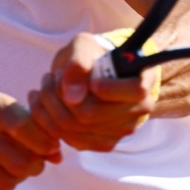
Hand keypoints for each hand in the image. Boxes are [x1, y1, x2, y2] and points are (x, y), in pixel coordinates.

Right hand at [0, 92, 61, 189]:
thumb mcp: (1, 112)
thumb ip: (32, 128)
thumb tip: (58, 155)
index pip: (26, 128)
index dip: (45, 144)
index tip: (49, 149)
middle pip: (21, 163)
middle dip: (34, 168)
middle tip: (33, 165)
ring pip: (7, 181)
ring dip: (17, 181)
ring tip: (14, 171)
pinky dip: (0, 189)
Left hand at [27, 33, 158, 151]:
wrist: (91, 73)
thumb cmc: (92, 55)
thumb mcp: (84, 46)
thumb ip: (78, 63)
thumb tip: (73, 97)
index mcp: (143, 81)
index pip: (134, 91)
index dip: (107, 88)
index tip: (89, 79)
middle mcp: (138, 110)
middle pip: (91, 115)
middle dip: (59, 94)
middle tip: (51, 76)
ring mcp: (121, 131)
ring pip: (74, 129)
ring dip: (50, 106)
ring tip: (47, 86)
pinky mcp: (103, 143)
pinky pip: (69, 139)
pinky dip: (49, 121)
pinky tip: (46, 103)